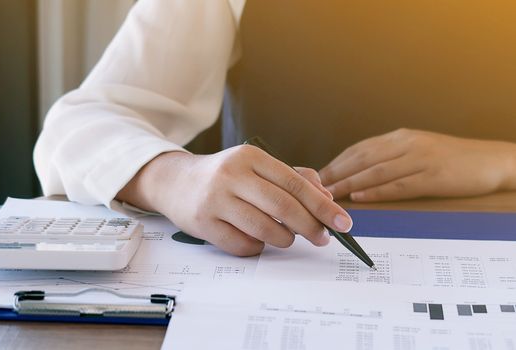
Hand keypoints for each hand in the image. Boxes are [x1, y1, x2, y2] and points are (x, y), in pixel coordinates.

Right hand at [118, 146, 351, 255]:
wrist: (175, 182)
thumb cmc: (224, 176)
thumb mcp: (256, 166)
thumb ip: (292, 177)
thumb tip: (326, 198)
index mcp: (250, 156)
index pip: (295, 183)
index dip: (323, 206)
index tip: (343, 223)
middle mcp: (232, 175)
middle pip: (284, 207)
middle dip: (311, 227)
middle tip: (324, 238)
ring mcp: (215, 200)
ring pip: (266, 229)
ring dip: (285, 239)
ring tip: (287, 238)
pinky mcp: (204, 224)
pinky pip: (243, 245)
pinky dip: (258, 247)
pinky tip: (256, 239)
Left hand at [319, 128, 515, 201]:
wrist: (491, 160)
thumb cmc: (451, 159)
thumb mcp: (417, 150)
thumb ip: (390, 157)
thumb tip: (357, 172)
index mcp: (400, 137)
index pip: (359, 149)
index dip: (335, 163)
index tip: (315, 175)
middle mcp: (406, 144)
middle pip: (362, 159)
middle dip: (335, 173)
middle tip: (312, 187)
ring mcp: (420, 159)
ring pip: (376, 171)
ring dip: (348, 182)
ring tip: (328, 194)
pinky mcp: (434, 176)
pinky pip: (399, 185)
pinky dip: (376, 191)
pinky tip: (359, 196)